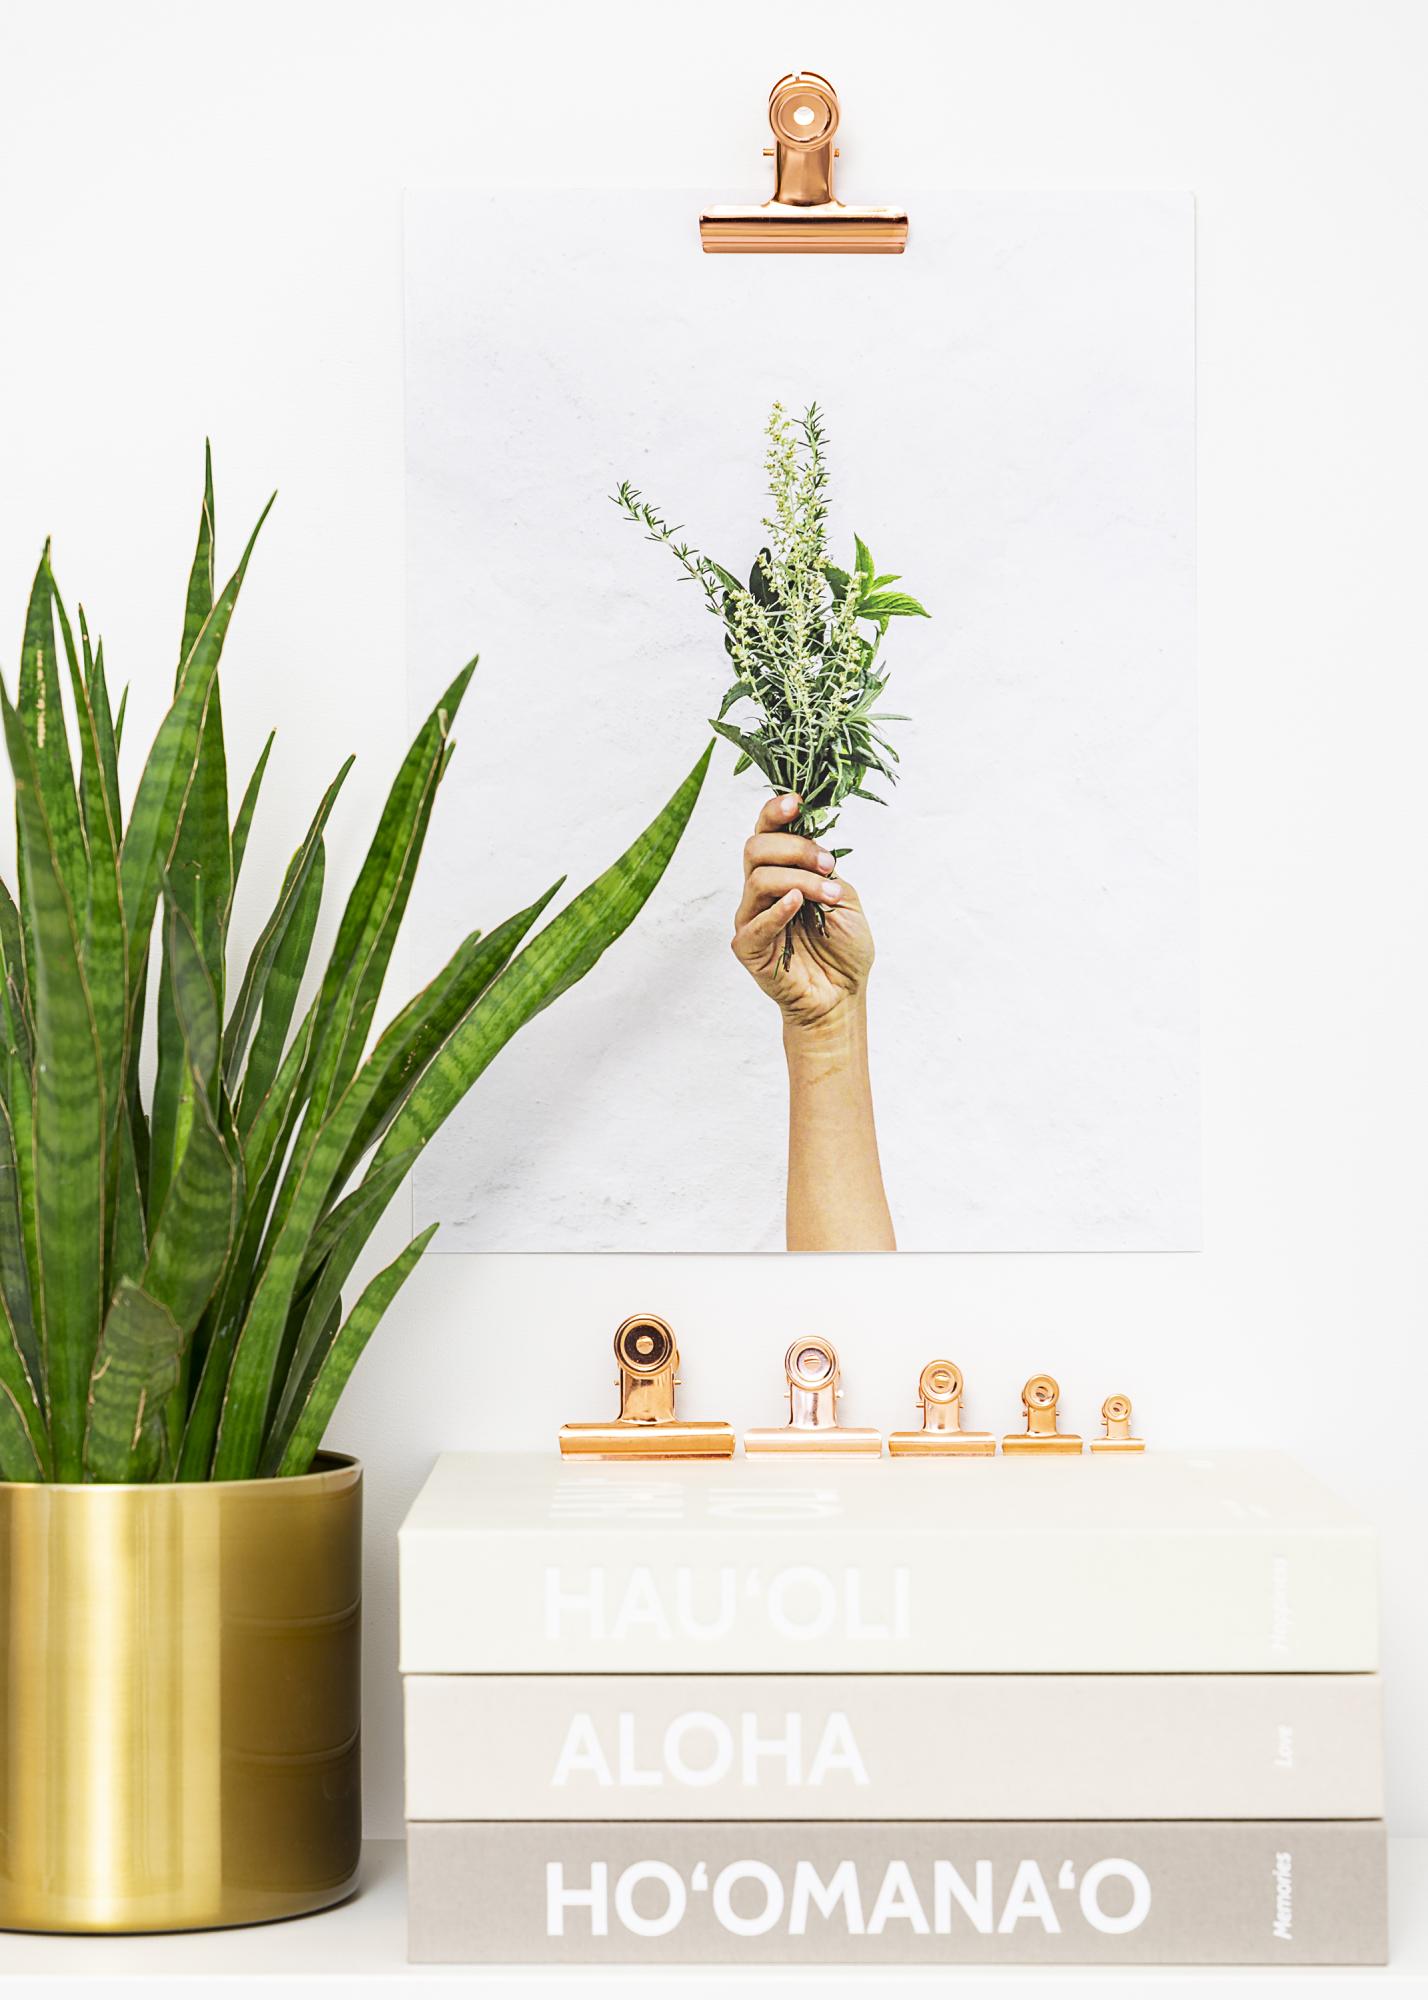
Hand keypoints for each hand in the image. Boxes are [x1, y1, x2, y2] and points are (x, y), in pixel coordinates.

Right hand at [731, 795, 874, 1032]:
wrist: (842, 995)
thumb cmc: (843, 949)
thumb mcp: (844, 898)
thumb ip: (824, 871)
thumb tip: (813, 848)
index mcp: (782, 872)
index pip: (766, 832)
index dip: (775, 812)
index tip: (797, 803)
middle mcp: (760, 891)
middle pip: (756, 848)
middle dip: (796, 848)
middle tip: (828, 865)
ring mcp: (751, 918)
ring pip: (759, 879)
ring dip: (800, 880)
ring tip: (829, 896)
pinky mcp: (748, 948)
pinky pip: (755, 922)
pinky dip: (777, 910)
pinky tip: (798, 904)